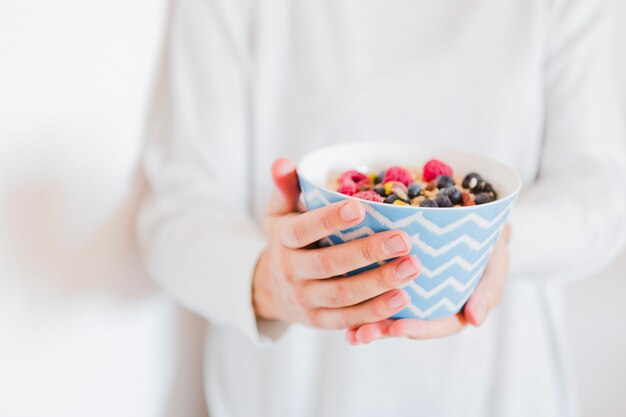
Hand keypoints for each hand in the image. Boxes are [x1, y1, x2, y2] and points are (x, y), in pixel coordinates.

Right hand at [252, 158, 421, 329]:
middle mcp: (292, 271)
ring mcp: (305, 299)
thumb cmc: (287, 238)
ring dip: (378, 284)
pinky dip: (374, 313)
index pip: (304, 230)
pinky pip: (347, 320)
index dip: (330, 220)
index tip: (360, 207)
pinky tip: (402, 300)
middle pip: (328, 264)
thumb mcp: (279, 212)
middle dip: (366, 252)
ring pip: (342, 295)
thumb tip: (282, 163)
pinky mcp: (318, 321)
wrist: (270, 287)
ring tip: (411, 269)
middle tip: (403, 240)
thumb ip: (285, 187)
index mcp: (283, 238)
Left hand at [345, 224, 511, 344]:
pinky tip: (341, 306)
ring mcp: (412, 289)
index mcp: (458, 303)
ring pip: (389, 310)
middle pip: (409, 322)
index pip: (441, 324)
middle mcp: (432, 302)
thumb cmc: (487, 236)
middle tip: (363, 334)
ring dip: (368, 321)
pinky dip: (358, 297)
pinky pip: (374, 288)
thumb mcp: (496, 256)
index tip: (397, 328)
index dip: (419, 328)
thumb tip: (475, 321)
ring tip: (350, 331)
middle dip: (385, 330)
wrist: (474, 207)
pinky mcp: (392, 270)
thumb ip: (490, 286)